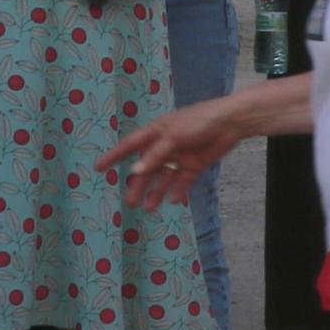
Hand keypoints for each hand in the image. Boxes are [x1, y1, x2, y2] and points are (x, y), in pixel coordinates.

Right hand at [100, 94, 253, 208]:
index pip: (129, 145)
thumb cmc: (200, 121)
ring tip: (148, 208)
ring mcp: (180, 156)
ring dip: (156, 192)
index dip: (114, 156)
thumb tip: (135, 172)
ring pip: (164, 178)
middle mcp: (165, 146)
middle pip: (147, 168)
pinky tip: (172, 201)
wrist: (232, 122)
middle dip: (138, 185)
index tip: (98, 168)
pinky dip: (177, 190)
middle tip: (129, 202)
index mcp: (156, 132)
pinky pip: (183, 180)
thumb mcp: (173, 136)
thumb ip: (154, 155)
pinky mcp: (195, 164)